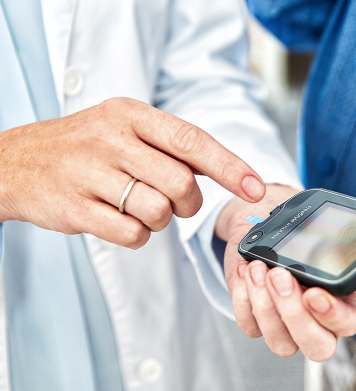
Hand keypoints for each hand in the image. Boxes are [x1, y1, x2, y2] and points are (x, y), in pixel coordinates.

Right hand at [0, 97, 264, 248]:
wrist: (17, 162)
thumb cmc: (86, 147)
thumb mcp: (125, 127)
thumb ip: (172, 147)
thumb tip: (229, 170)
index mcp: (130, 114)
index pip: (192, 141)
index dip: (229, 167)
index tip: (256, 188)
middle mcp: (111, 139)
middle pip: (182, 185)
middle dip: (188, 203)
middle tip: (173, 201)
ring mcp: (90, 174)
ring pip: (159, 213)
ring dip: (159, 220)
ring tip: (137, 206)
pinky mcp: (75, 208)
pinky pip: (132, 234)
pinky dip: (137, 235)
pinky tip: (118, 220)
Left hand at [217, 188, 355, 361]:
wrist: (274, 228)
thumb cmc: (312, 232)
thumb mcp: (342, 220)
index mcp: (346, 302)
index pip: (346, 324)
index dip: (332, 315)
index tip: (314, 294)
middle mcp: (317, 320)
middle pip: (314, 345)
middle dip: (294, 314)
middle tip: (280, 275)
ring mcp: (286, 324)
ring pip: (280, 342)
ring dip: (265, 307)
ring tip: (258, 268)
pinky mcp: (258, 318)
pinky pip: (250, 326)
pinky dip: (244, 300)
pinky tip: (246, 271)